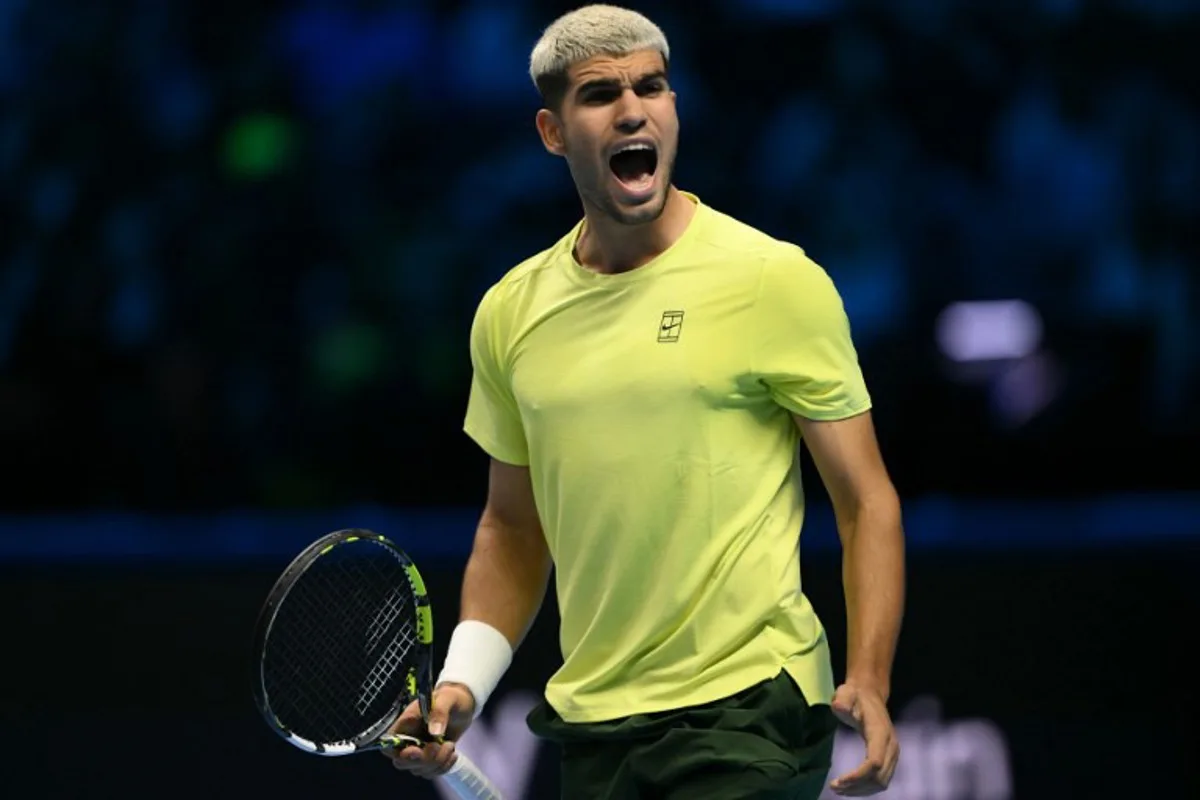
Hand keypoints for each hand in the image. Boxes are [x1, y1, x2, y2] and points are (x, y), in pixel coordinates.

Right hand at [381, 682, 476, 778]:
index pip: (388, 745)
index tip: (417, 750)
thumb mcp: (447, 699)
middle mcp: (408, 740)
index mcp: (404, 724)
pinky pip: (432, 772)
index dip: (399, 753)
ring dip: (438, 762)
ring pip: (420, 770)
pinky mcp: (431, 758)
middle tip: (441, 745)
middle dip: (424, 760)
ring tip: (450, 745)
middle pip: (403, 763)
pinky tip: (452, 754)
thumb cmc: (450, 698)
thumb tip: (434, 732)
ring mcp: (419, 751)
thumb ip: (439, 712)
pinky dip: (444, 767)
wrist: (463, 705)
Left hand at [829, 681, 898, 795]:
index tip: (838, 782)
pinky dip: (866, 788)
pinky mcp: (890, 759)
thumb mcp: (845, 693)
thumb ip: (842, 699)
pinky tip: (850, 788)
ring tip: (839, 790)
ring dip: (861, 790)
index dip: (858, 776)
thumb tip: (839, 706)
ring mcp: (893, 754)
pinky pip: (882, 780)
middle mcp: (891, 746)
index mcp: (881, 732)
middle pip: (879, 777)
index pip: (874, 762)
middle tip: (834, 788)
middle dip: (857, 786)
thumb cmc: (854, 695)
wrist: (870, 694)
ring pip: (881, 782)